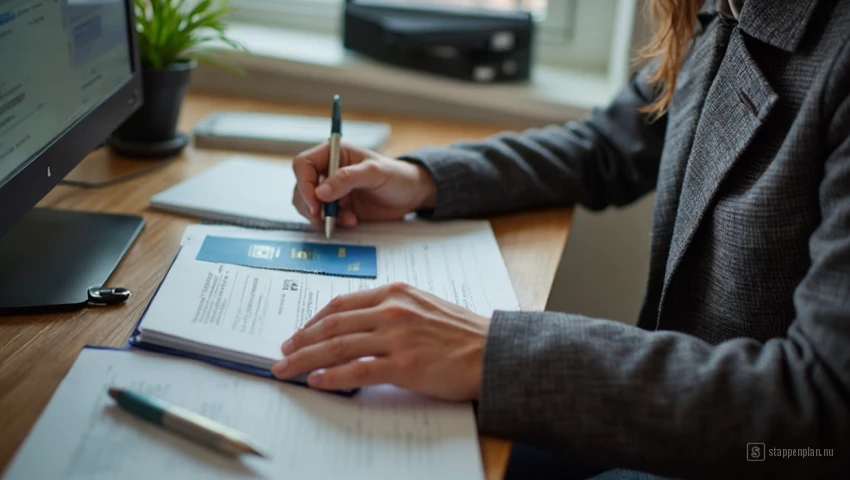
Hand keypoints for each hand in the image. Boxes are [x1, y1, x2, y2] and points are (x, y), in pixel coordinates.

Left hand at [271, 282, 489, 400]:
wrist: (492, 351)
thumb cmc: (461, 332)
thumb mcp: (423, 305)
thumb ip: (391, 310)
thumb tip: (357, 326)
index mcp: (395, 292)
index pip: (341, 303)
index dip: (313, 320)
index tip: (298, 332)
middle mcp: (392, 310)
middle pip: (332, 325)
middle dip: (300, 341)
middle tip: (282, 353)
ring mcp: (397, 338)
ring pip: (338, 346)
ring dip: (305, 359)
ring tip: (286, 369)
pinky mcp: (404, 366)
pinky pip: (357, 371)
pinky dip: (332, 376)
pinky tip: (316, 381)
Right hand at [292, 142, 437, 229]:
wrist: (411, 195)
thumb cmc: (396, 176)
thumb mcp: (374, 173)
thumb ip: (347, 179)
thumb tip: (321, 192)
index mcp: (334, 153)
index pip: (304, 164)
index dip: (304, 183)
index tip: (315, 202)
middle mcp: (329, 171)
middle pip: (302, 187)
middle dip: (309, 204)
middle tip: (323, 218)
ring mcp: (332, 190)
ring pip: (309, 204)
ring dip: (322, 216)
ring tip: (344, 219)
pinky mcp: (338, 207)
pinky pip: (324, 217)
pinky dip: (333, 222)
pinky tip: (351, 221)